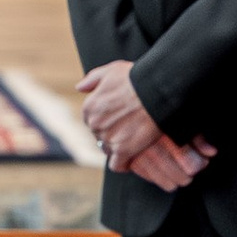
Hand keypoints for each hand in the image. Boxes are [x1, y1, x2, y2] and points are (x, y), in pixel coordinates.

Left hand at [78, 60, 214, 187]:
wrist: (157, 91)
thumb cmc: (136, 79)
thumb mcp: (110, 71)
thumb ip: (92, 80)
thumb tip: (79, 88)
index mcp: (89, 108)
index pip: (92, 120)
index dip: (105, 120)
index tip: (117, 119)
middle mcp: (95, 125)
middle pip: (100, 135)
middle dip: (111, 133)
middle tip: (129, 129)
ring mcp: (108, 139)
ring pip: (108, 149)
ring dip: (118, 147)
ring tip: (133, 141)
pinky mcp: (123, 151)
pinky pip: (117, 165)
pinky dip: (123, 164)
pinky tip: (131, 160)